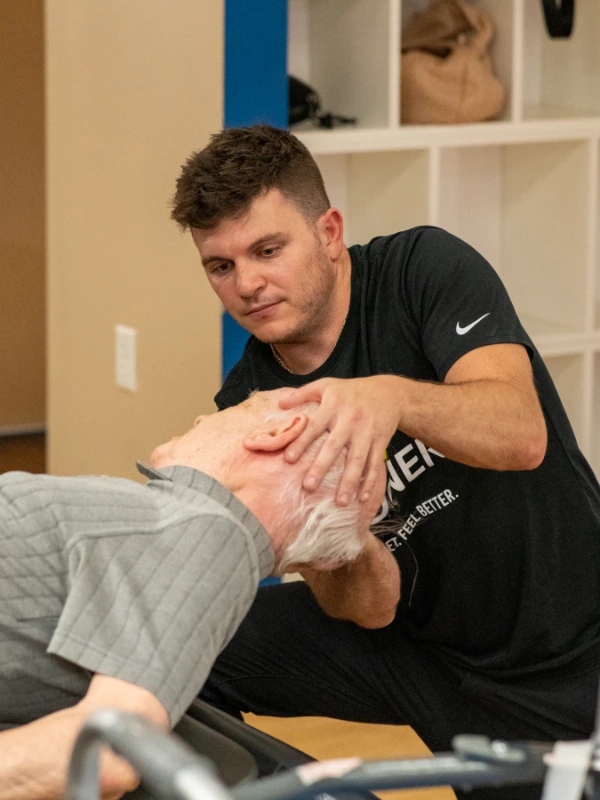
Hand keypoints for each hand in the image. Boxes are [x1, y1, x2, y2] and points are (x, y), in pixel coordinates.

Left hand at [278, 376, 402, 504]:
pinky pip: (375, 465)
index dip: (302, 443)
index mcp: (334, 406)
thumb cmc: (351, 390)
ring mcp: (367, 433)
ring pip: (357, 460)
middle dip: (322, 467)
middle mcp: (350, 420)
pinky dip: (371, 482)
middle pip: (334, 446)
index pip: (314, 427)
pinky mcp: (380, 442)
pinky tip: (363, 498)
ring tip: (341, 502)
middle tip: (309, 486)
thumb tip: (279, 404)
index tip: (288, 460)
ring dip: (349, 482)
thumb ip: (302, 393)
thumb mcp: (327, 385)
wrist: (390, 392)